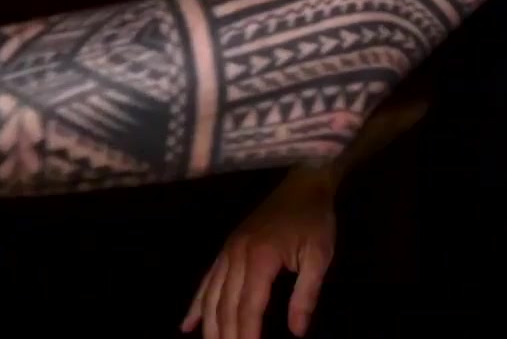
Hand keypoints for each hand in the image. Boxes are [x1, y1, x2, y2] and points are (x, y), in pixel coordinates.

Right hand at [183, 167, 337, 338]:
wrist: (303, 183)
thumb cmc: (314, 220)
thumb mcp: (319, 256)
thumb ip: (306, 295)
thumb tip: (297, 332)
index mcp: (260, 259)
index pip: (248, 307)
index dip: (247, 334)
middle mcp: (236, 256)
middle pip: (225, 306)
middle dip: (225, 335)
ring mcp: (228, 251)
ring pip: (211, 296)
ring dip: (208, 326)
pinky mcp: (226, 248)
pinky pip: (207, 280)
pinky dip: (196, 305)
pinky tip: (187, 325)